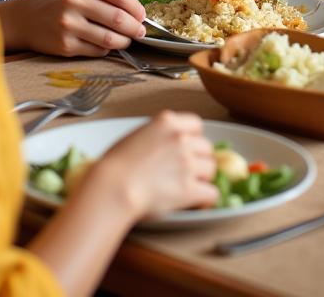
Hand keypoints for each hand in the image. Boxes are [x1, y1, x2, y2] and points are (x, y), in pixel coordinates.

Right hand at [0, 0, 145, 55]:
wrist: (21, 19)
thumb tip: (136, 11)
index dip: (136, 7)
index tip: (142, 14)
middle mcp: (73, 0)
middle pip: (118, 17)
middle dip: (135, 27)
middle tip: (141, 31)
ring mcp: (68, 24)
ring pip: (110, 38)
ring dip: (125, 41)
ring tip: (127, 40)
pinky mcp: (65, 45)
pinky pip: (97, 50)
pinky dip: (107, 49)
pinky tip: (106, 45)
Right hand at [98, 111, 218, 218]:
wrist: (112, 187)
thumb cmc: (114, 165)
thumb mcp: (135, 136)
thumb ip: (156, 135)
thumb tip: (163, 145)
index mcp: (167, 121)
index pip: (196, 124)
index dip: (193, 138)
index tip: (187, 148)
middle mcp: (181, 139)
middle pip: (206, 147)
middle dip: (199, 159)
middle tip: (187, 171)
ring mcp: (187, 163)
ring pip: (211, 169)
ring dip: (202, 179)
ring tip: (190, 187)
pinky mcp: (189, 188)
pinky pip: (211, 193)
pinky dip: (206, 200)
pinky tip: (198, 203)